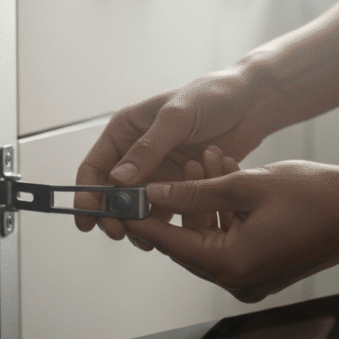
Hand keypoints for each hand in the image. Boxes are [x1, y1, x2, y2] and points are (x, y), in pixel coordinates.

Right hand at [75, 68, 273, 239]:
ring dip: (137, 225)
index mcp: (125, 132)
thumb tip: (117, 181)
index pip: (94, 167)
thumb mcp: (177, 117)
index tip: (87, 218)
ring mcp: (158, 172)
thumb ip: (148, 149)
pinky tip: (167, 237)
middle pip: (112, 194)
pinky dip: (163, 225)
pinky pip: (165, 211)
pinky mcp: (180, 185)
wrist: (251, 103)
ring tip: (144, 241)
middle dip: (112, 216)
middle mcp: (136, 154)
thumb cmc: (212, 96)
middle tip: (118, 233)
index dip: (87, 194)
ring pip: (137, 208)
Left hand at [126, 160, 338, 302]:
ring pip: (210, 235)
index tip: (120, 202)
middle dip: (180, 201)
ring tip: (206, 160)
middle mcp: (238, 280)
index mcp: (231, 266)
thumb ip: (195, 190)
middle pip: (189, 241)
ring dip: (206, 199)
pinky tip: (225, 176)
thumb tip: (154, 192)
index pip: (171, 241)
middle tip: (168, 169)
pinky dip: (225, 211)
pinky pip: (231, 239)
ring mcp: (253, 278)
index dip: (143, 217)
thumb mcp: (245, 185)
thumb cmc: (317, 197)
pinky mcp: (264, 269)